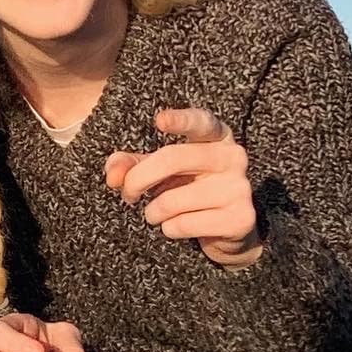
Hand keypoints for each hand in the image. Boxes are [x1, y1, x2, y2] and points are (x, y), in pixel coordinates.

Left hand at [104, 107, 262, 267]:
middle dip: (138, 179)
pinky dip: (170, 229)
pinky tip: (178, 226)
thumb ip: (134, 165)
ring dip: (153, 212)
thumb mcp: (163, 171)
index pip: (200, 121)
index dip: (180, 120)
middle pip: (172, 158)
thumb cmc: (190, 188)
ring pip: (173, 199)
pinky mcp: (239, 218)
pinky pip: (185, 224)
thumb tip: (112, 176)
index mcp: (217, 136)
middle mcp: (233, 156)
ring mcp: (239, 187)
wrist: (230, 232)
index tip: (159, 121)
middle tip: (128, 194)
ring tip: (157, 213)